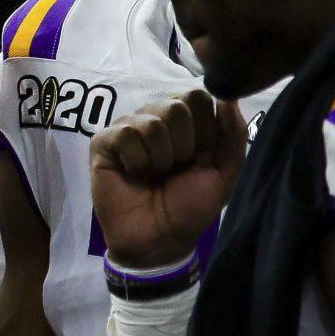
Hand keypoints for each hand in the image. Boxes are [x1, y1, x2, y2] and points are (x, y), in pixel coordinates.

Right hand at [91, 88, 244, 269]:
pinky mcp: (103, 143)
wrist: (159, 239)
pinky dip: (136, 159)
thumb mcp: (224, 174)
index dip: (205, 127)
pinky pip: (125, 134)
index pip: (198, 96)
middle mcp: (156, 120)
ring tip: (154, 174)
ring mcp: (128, 129)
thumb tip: (228, 97)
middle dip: (184, 144)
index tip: (201, 156)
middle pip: (176, 104)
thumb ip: (231, 136)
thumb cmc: (190, 207)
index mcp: (186, 125)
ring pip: (152, 121)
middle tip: (175, 168)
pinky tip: (133, 173)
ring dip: (161, 157)